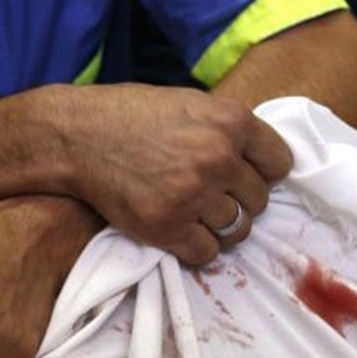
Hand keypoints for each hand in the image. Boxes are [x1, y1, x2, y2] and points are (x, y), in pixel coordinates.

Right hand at [47, 85, 292, 266]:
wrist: (76, 136)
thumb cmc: (131, 116)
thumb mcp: (190, 105)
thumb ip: (227, 130)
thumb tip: (260, 163)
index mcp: (231, 120)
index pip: (280, 164)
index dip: (262, 172)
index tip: (241, 176)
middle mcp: (218, 157)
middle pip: (259, 201)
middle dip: (237, 202)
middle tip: (208, 195)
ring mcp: (193, 194)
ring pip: (237, 231)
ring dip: (218, 227)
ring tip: (192, 213)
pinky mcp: (167, 226)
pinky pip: (206, 253)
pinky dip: (195, 248)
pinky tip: (178, 230)